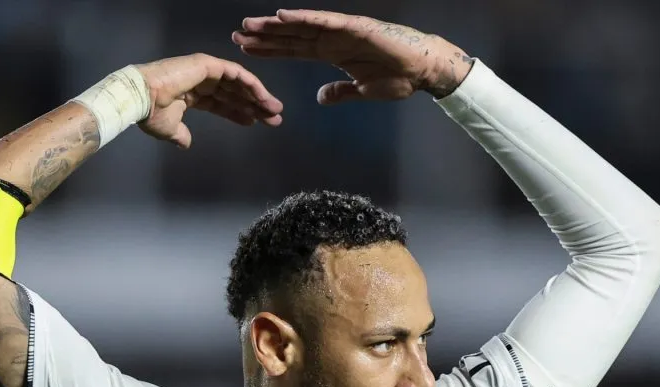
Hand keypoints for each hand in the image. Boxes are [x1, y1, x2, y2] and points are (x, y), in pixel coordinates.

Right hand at [136, 53, 283, 147]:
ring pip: (239, 83)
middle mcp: (201, 81)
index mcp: (192, 94)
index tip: (255, 122)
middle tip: (274, 118)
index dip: (239, 113)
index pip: (221, 103)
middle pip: (234, 93)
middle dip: (255, 106)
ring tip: (275, 110)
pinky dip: (252, 84)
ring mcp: (205, 71)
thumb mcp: (170, 128)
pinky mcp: (208, 64)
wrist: (141, 98)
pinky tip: (264, 97)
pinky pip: (236, 74)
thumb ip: (180, 135)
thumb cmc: (151, 113)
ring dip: (258, 96)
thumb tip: (186, 143)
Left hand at [232, 9, 473, 103]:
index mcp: (332, 52)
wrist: (422, 70)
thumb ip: (340, 92)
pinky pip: (324, 21)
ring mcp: (341, 30)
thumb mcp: (361, 90)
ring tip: (250, 25)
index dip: (271, 49)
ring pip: (301, 25)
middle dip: (265, 36)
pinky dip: (303, 18)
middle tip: (237, 34)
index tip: (247, 49)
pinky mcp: (354, 27)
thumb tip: (320, 98)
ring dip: (276, 25)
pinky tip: (283, 16)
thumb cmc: (398, 78)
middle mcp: (332, 38)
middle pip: (291, 35)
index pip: (294, 49)